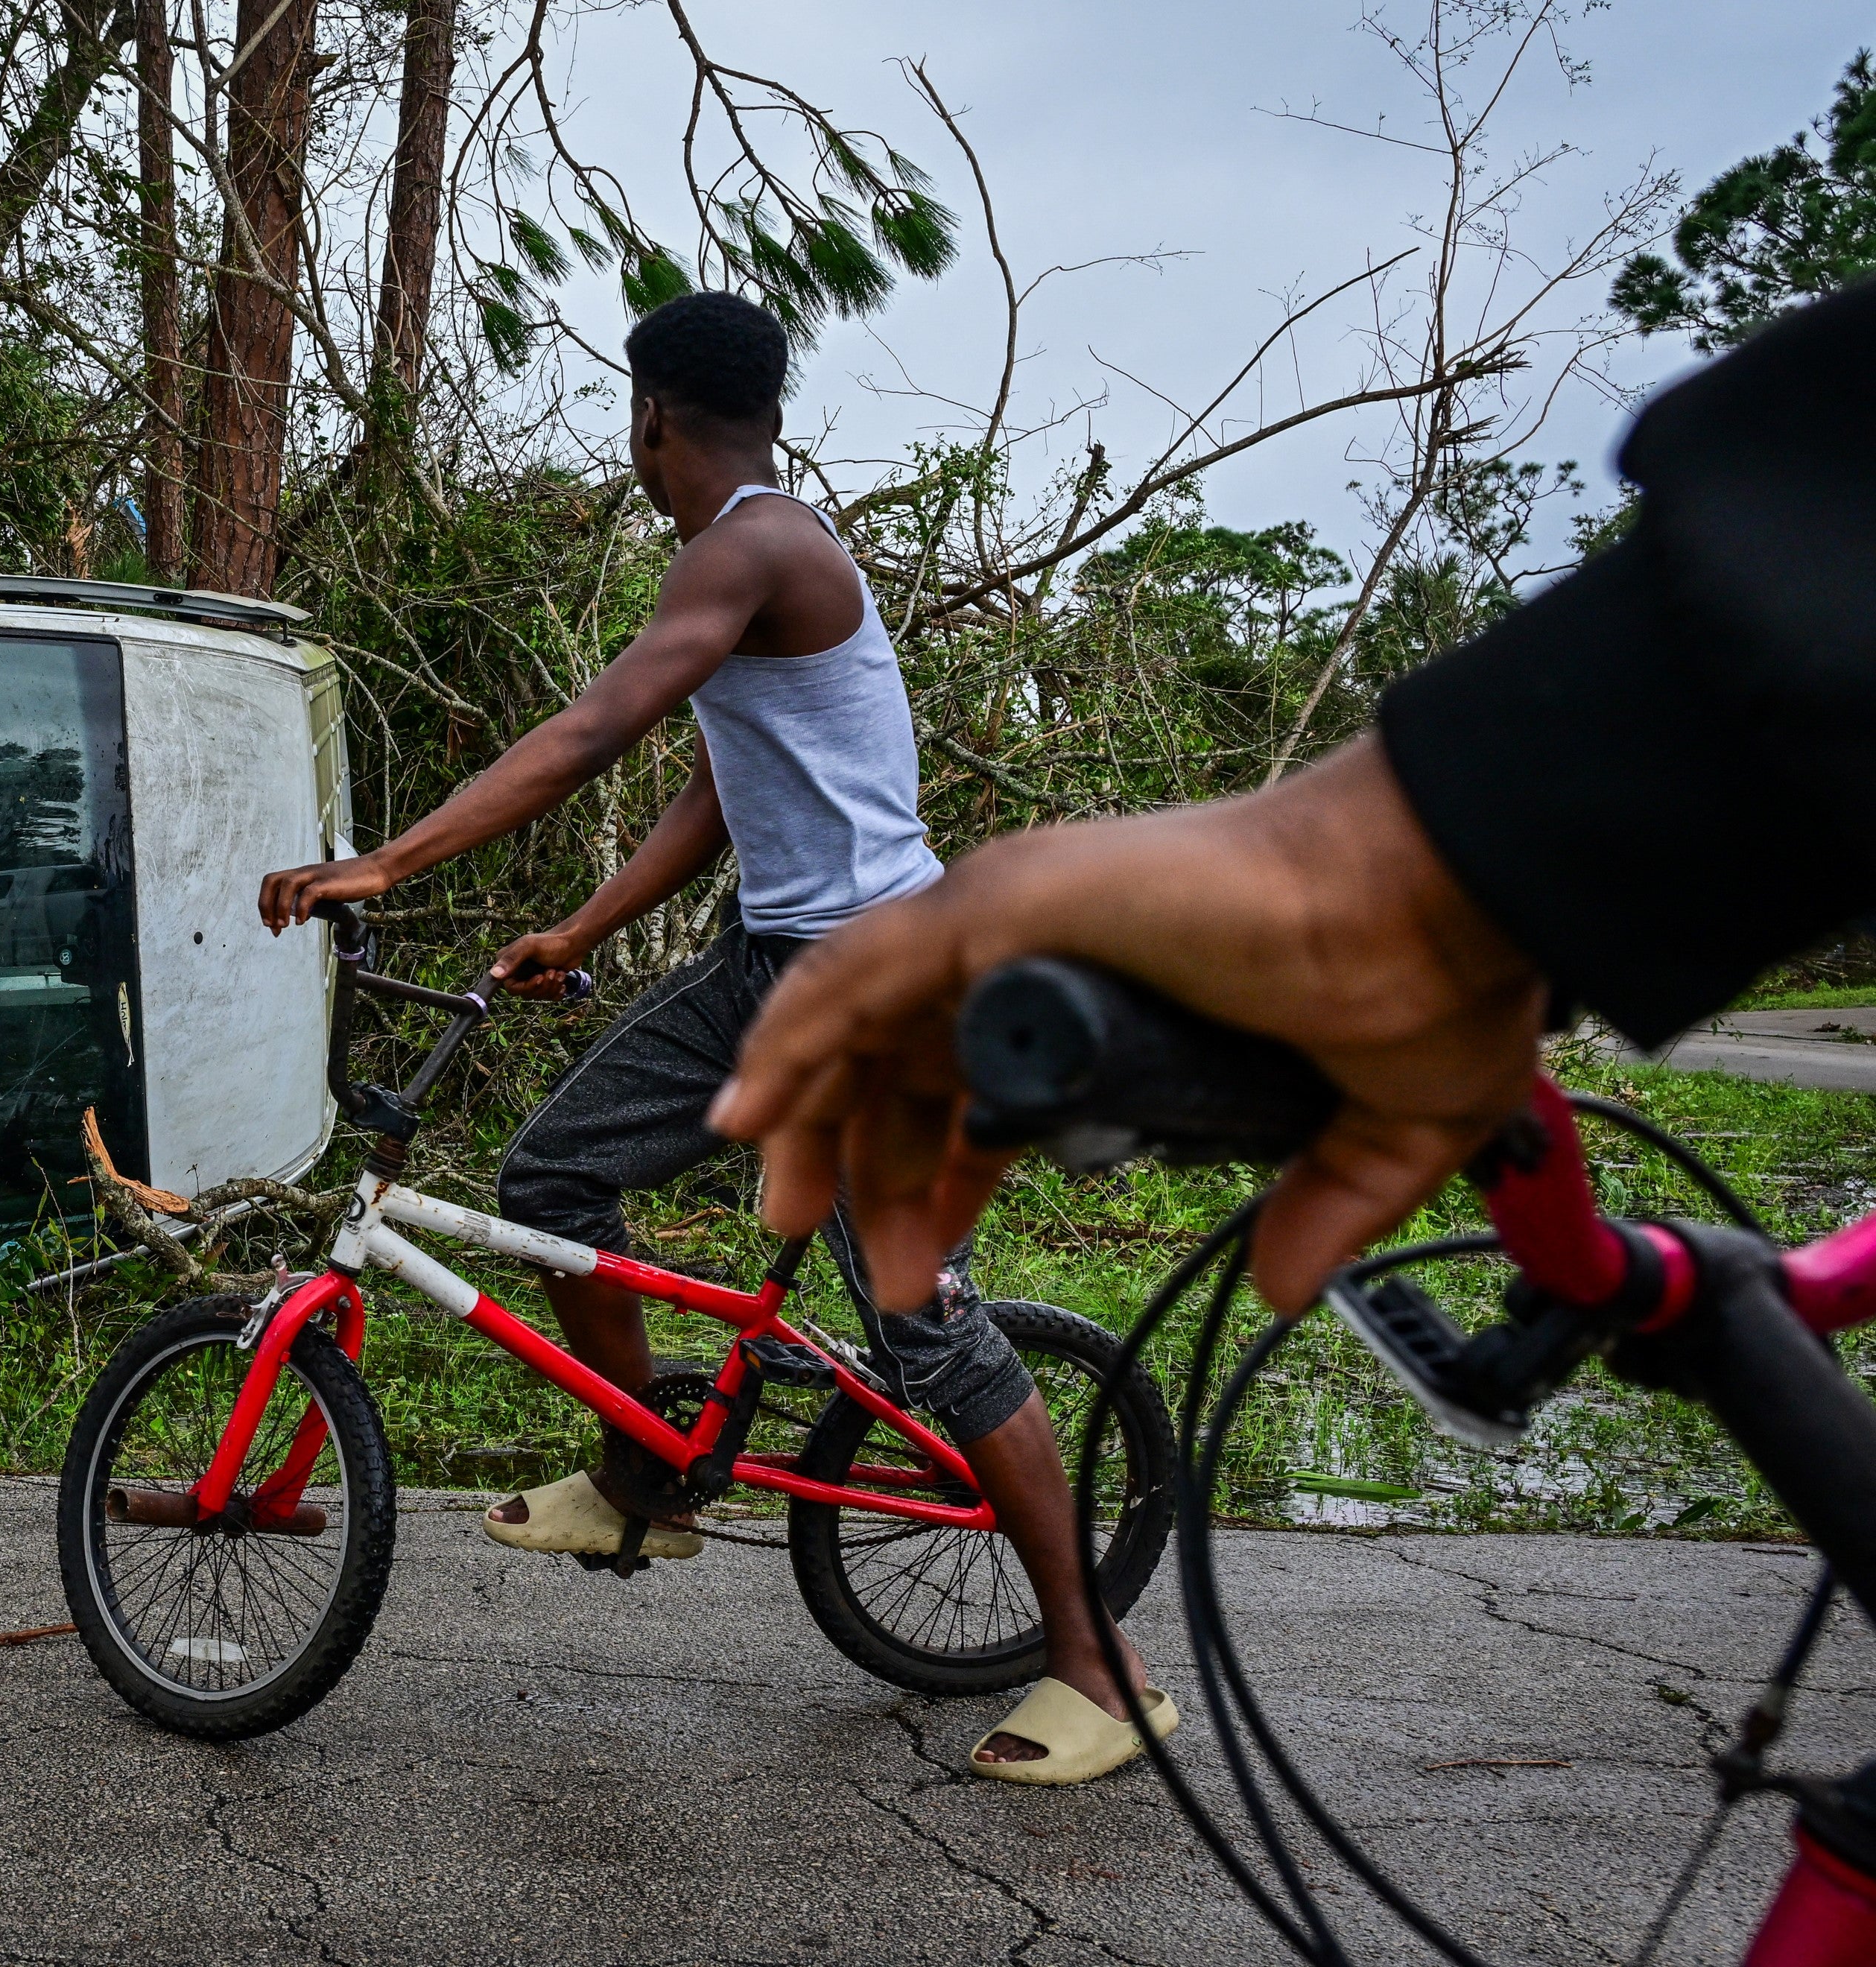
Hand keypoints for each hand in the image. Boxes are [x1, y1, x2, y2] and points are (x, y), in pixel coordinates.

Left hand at [259, 854, 394, 931]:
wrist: (375, 870)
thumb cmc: (353, 881)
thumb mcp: (325, 890)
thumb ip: (311, 898)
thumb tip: (298, 913)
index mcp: (303, 874)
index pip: (272, 882)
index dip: (265, 903)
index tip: (271, 925)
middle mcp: (305, 871)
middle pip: (272, 880)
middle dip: (266, 905)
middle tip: (272, 926)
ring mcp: (317, 875)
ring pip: (286, 884)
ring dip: (280, 907)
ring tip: (284, 926)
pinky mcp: (329, 882)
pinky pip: (309, 893)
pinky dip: (302, 908)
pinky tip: (303, 922)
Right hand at [489, 927, 594, 997]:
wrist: (574, 943)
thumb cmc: (552, 942)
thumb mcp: (529, 947)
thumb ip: (512, 958)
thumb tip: (494, 974)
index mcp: (508, 963)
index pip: (510, 987)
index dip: (526, 987)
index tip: (539, 978)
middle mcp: (517, 972)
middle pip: (525, 993)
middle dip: (542, 986)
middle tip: (552, 971)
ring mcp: (530, 978)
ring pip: (538, 996)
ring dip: (551, 986)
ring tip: (558, 972)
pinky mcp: (544, 983)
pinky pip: (547, 997)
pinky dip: (557, 991)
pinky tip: (562, 979)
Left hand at [705, 736, 1549, 1317]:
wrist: (1439, 902)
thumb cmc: (1422, 980)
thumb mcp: (1375, 1131)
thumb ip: (1323, 1211)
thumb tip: (1282, 1290)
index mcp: (1102, 987)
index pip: (975, 1078)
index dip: (938, 1171)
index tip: (926, 1262)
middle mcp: (1041, 940)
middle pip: (896, 1055)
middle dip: (853, 1160)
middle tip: (830, 1253)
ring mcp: (1014, 913)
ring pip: (858, 1015)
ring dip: (801, 1107)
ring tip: (775, 1207)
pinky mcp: (1007, 903)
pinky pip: (859, 973)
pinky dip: (793, 1035)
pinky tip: (752, 1105)